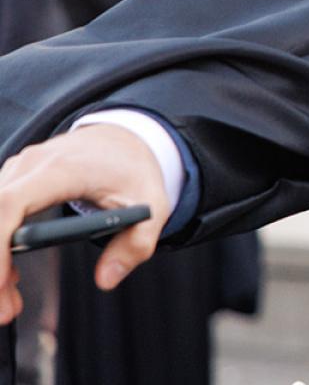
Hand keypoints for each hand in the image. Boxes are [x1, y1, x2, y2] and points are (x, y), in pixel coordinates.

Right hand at [0, 125, 171, 322]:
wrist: (122, 138)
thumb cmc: (133, 170)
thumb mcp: (153, 204)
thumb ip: (136, 243)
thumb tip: (107, 279)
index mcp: (62, 169)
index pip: (12, 203)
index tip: (1, 282)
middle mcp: (30, 166)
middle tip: (5, 311)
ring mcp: (16, 173)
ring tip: (11, 304)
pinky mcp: (12, 183)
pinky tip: (11, 280)